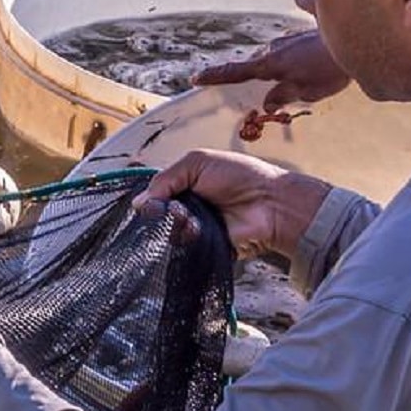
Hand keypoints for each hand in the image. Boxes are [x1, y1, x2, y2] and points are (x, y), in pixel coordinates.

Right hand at [132, 149, 329, 258]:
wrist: (270, 203)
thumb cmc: (240, 176)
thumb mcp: (197, 162)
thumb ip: (165, 179)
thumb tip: (140, 202)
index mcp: (185, 184)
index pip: (155, 193)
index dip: (149, 197)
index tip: (148, 201)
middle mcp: (188, 206)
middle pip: (157, 214)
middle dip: (160, 211)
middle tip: (174, 208)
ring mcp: (196, 227)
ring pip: (168, 231)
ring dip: (175, 224)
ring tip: (190, 218)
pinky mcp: (204, 247)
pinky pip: (184, 248)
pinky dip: (186, 239)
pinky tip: (197, 230)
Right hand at [194, 29, 350, 112]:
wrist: (357, 38)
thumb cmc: (329, 70)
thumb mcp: (304, 91)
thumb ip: (282, 96)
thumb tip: (266, 103)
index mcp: (268, 65)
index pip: (234, 71)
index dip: (215, 76)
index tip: (196, 78)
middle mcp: (272, 50)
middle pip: (252, 65)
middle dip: (250, 76)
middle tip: (255, 90)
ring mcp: (286, 41)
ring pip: (270, 58)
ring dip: (273, 69)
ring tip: (290, 80)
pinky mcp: (300, 38)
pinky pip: (285, 52)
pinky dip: (288, 62)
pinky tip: (305, 67)